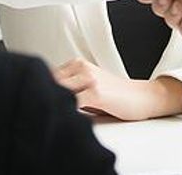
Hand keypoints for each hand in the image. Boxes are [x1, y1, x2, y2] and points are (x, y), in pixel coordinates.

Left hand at [52, 58, 181, 120]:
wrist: (142, 97)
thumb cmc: (115, 96)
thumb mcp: (88, 86)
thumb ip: (68, 88)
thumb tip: (45, 96)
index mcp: (77, 64)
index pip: (46, 76)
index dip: (41, 89)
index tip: (39, 98)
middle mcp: (81, 67)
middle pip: (49, 82)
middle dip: (46, 95)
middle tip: (46, 108)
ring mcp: (89, 79)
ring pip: (59, 91)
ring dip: (55, 103)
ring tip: (56, 113)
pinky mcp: (96, 92)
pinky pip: (73, 103)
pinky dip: (67, 111)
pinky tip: (69, 117)